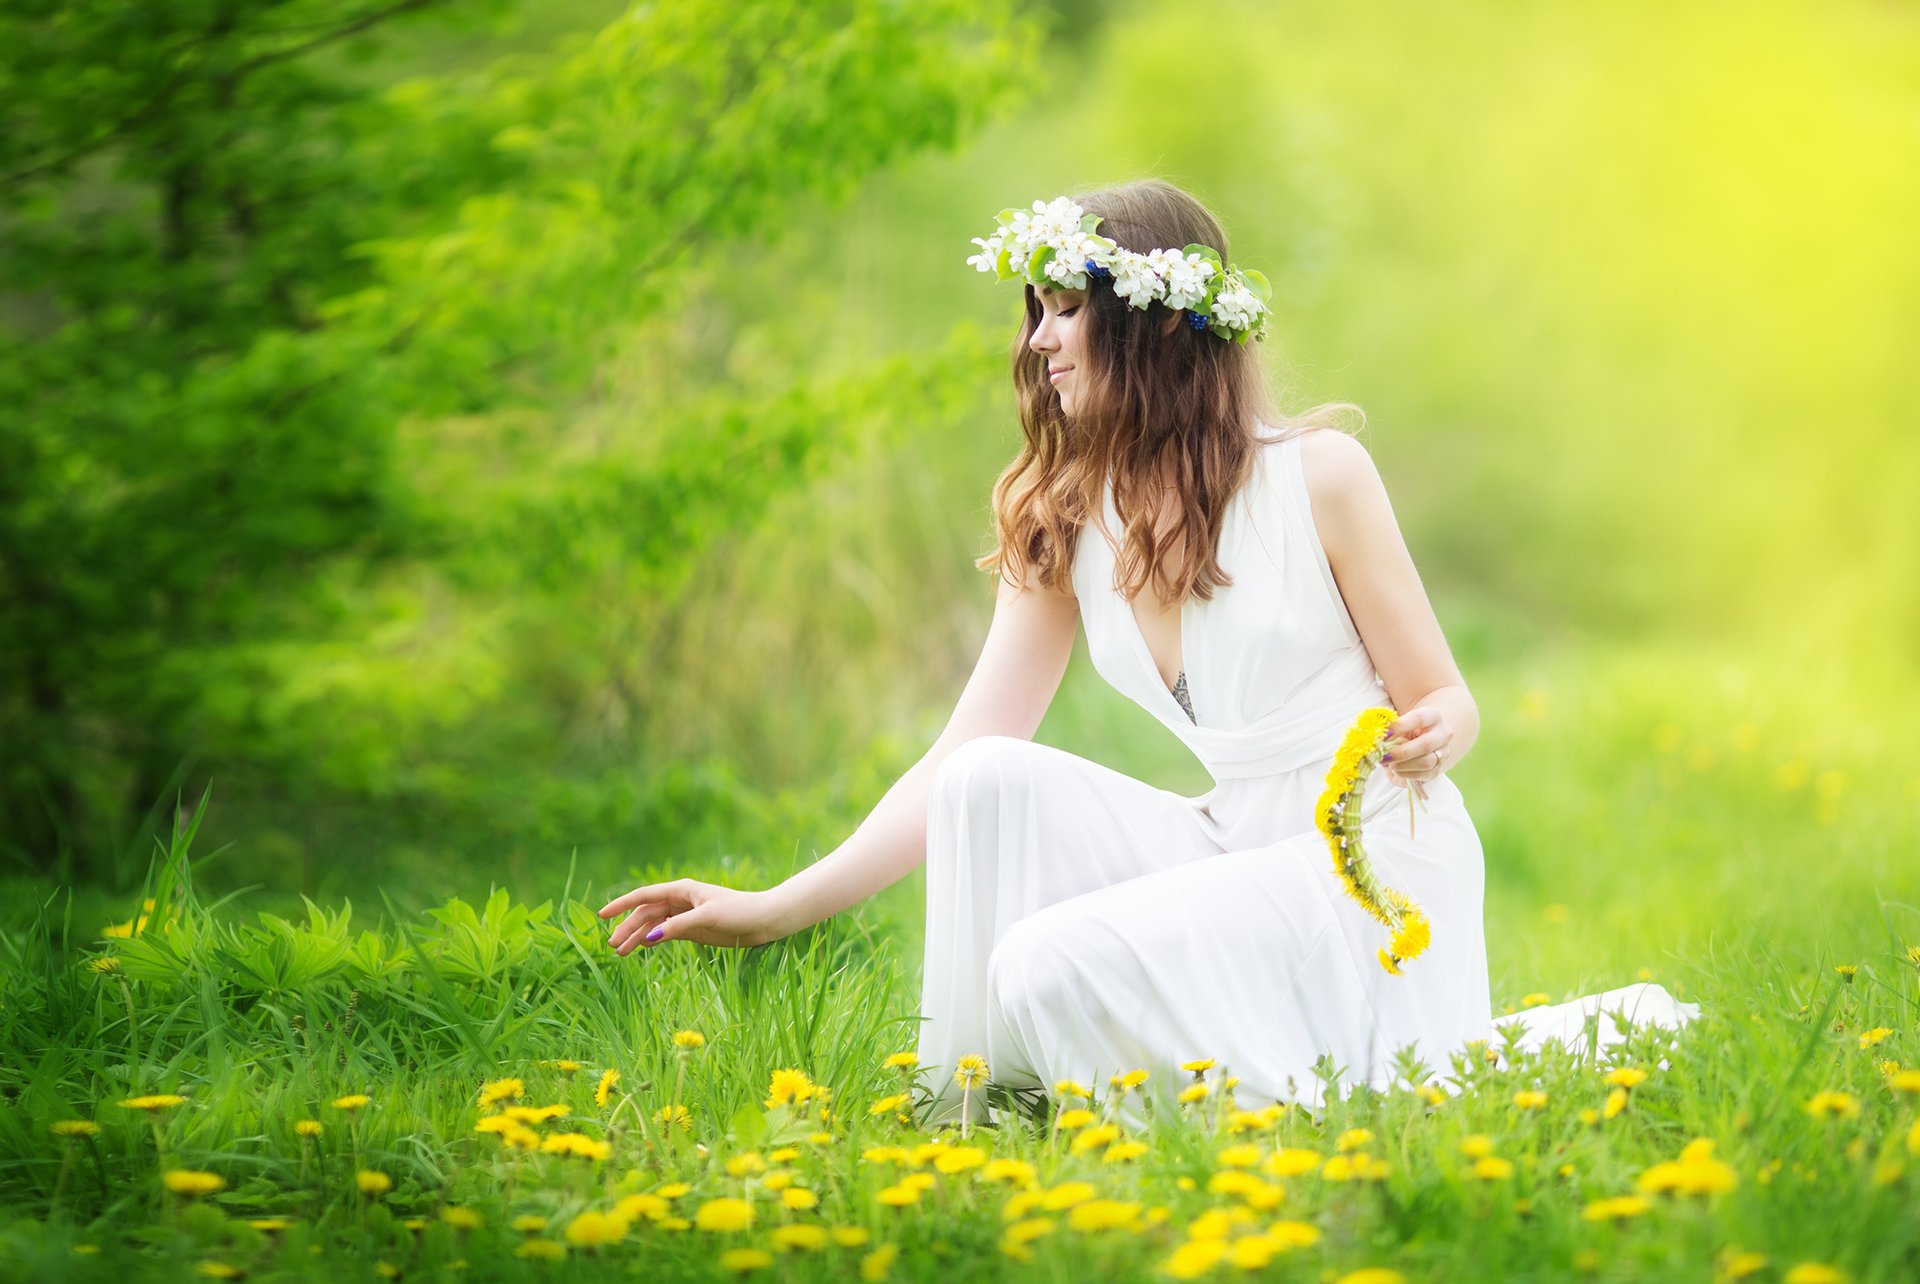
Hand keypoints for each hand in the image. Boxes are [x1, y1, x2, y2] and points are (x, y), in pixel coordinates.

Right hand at [598, 879, 790, 953]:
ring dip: (637, 937)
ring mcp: (685, 915)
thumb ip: (677, 926)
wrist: (763, 920)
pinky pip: (665, 933)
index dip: (622, 905)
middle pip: (646, 913)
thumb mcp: (707, 917)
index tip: (602, 915)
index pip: (644, 896)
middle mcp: (679, 900)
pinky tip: (640, 949)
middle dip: (627, 927)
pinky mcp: (692, 929)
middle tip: (612, 946)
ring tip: (620, 953)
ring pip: (653, 925)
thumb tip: (650, 937)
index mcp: (681, 890)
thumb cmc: (738, 911)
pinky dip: (652, 940)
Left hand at [1381, 705, 1451, 792]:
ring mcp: (1443, 753)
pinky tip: (1396, 770)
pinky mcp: (1437, 769)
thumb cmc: (1404, 729)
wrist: (1417, 741)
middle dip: (1402, 752)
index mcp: (1432, 716)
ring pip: (1426, 762)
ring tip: (1389, 764)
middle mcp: (1442, 734)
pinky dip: (1406, 774)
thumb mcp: (1398, 722)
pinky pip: (1424, 775)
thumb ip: (1388, 725)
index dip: (1400, 726)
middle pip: (1426, 744)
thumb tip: (1375, 734)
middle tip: (1384, 756)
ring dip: (1404, 765)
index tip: (1384, 734)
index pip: (1418, 719)